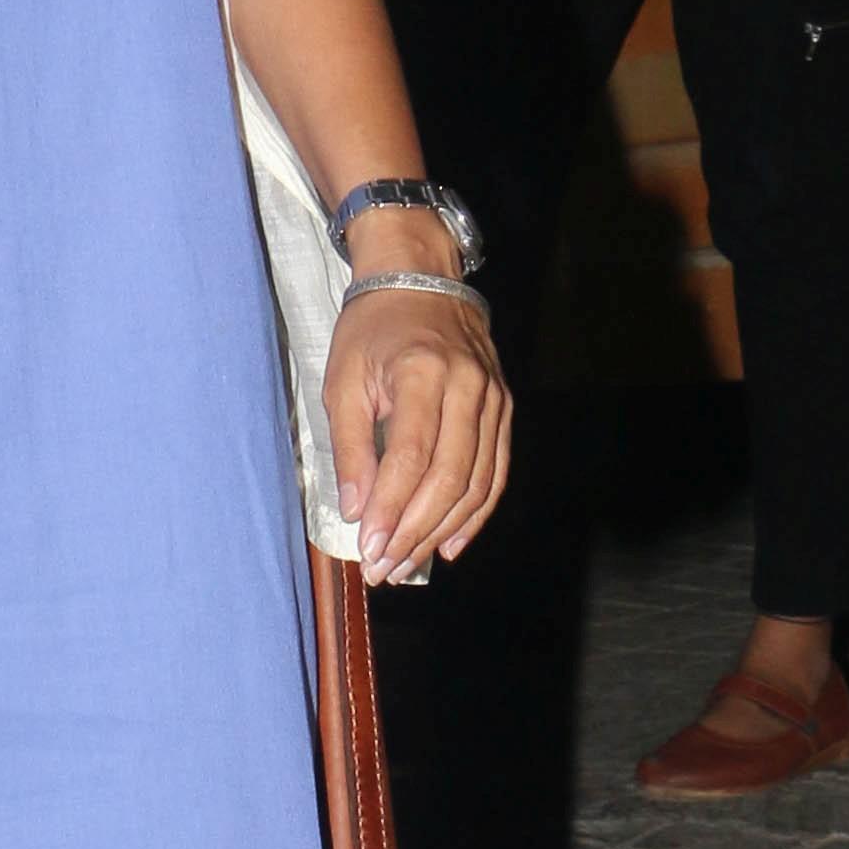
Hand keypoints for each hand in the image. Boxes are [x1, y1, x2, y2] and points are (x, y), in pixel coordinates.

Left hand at [325, 282, 509, 585]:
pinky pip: (496, 472)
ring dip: (442, 531)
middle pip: (449, 477)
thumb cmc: (373, 330)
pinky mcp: (504, 409)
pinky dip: (476, 514)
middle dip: (414, 531)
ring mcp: (493, 399)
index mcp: (422, 372)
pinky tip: (450, 544)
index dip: (390, 510)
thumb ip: (350, 447)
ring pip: (477, 482)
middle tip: (384, 567)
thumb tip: (356, 511)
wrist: (420, 280)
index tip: (368, 548)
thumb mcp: (343, 379)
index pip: (412, 457)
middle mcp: (468, 386)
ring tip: (408, 563)